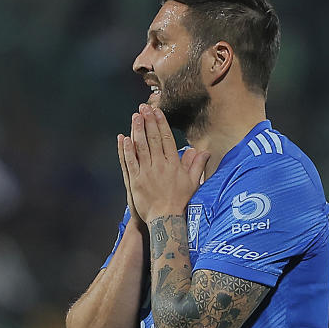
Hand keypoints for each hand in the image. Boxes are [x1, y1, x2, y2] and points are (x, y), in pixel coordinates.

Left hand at [121, 104, 209, 225]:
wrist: (165, 219)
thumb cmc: (180, 202)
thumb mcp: (193, 183)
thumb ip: (197, 165)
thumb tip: (204, 151)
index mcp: (173, 164)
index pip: (166, 139)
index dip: (160, 123)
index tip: (157, 112)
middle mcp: (159, 166)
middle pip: (153, 139)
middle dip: (148, 122)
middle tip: (144, 108)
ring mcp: (146, 173)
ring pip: (140, 147)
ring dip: (137, 130)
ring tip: (135, 116)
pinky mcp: (136, 181)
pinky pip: (130, 162)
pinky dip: (126, 149)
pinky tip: (124, 138)